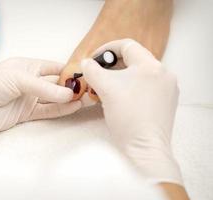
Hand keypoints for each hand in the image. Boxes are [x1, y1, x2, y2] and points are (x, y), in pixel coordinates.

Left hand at [0, 58, 81, 143]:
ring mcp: (29, 98)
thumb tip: (69, 94)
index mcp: (26, 66)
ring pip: (54, 98)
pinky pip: (48, 110)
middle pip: (55, 83)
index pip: (52, 67)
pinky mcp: (27, 113)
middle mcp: (29, 82)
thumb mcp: (18, 79)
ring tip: (86, 99)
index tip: (83, 74)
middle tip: (88, 90)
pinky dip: (61, 109)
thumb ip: (44, 88)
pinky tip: (73, 107)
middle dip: (71, 86)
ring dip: (69, 99)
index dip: (67, 70)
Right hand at [80, 39, 181, 184]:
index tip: (94, 59)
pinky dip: (131, 87)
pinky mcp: (166, 102)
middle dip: (112, 65)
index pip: (127, 45)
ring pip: (139, 74)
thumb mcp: (105, 88)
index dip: (107, 49)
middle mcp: (164, 73)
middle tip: (98, 74)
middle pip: (134, 60)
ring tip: (107, 87)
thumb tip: (86, 62)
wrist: (144, 147)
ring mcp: (167, 89)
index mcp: (151, 65)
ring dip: (121, 76)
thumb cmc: (127, 116)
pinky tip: (120, 97)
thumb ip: (92, 70)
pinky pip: (146, 86)